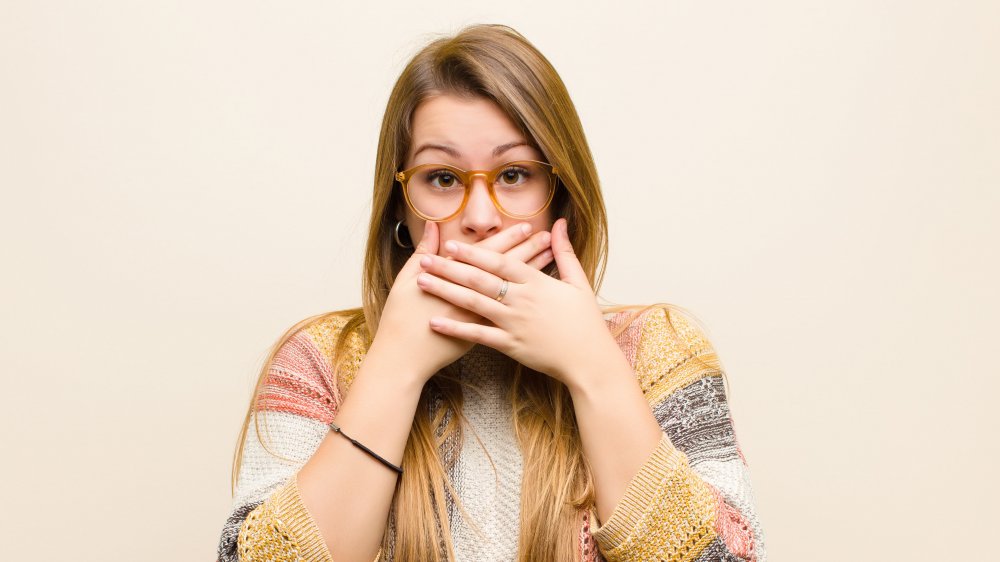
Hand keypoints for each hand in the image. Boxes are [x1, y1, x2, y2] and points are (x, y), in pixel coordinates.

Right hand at [370, 221, 553, 384]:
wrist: (404, 357)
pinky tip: (537, 295)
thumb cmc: (401, 316)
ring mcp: (480, 316)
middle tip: (546, 237)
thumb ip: (424, 251)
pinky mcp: (482, 334)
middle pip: (506, 270)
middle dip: (527, 252)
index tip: (526, 226)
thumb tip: (433, 226)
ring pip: (512, 291)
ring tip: (548, 262)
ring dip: (530, 275)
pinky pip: (510, 313)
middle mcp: (472, 295)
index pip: (488, 253)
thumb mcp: (407, 279)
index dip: (508, 239)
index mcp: (455, 278)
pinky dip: (523, 301)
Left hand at [415, 218, 621, 388]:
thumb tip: (560, 223)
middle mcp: (522, 300)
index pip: (499, 262)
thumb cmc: (586, 322)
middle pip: (479, 280)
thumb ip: (565, 252)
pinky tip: (434, 322)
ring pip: (473, 304)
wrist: (590, 361)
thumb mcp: (579, 282)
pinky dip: (455, 329)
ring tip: (422, 282)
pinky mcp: (510, 345)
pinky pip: (478, 335)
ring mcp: (514, 323)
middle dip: (449, 268)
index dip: (473, 252)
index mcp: (537, 282)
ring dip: (445, 291)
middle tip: (424, 259)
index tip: (451, 244)